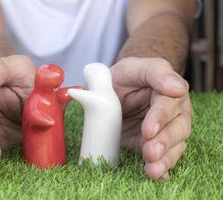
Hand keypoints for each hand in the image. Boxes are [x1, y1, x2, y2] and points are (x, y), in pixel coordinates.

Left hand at [110, 57, 192, 179]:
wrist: (113, 91)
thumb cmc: (124, 78)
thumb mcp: (133, 67)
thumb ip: (155, 71)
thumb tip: (177, 88)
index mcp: (169, 91)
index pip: (169, 104)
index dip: (160, 117)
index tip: (149, 129)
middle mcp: (172, 112)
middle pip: (177, 128)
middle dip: (164, 142)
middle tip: (150, 152)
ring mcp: (164, 130)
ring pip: (174, 146)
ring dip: (165, 159)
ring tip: (152, 169)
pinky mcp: (153, 145)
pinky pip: (163, 158)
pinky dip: (162, 169)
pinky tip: (158, 176)